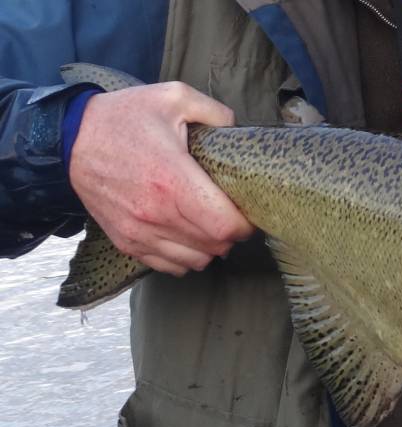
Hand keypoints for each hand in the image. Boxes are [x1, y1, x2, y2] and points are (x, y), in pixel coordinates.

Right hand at [69, 82, 252, 275]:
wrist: (69, 139)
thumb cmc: (123, 118)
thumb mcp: (173, 98)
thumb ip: (214, 112)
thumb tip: (237, 129)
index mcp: (171, 180)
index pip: (224, 226)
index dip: (244, 223)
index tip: (246, 210)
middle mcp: (155, 213)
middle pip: (215, 246)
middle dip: (231, 233)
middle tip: (230, 213)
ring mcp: (139, 232)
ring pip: (196, 261)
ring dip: (210, 247)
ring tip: (209, 224)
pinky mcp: (126, 241)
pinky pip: (170, 266)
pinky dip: (186, 257)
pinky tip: (187, 235)